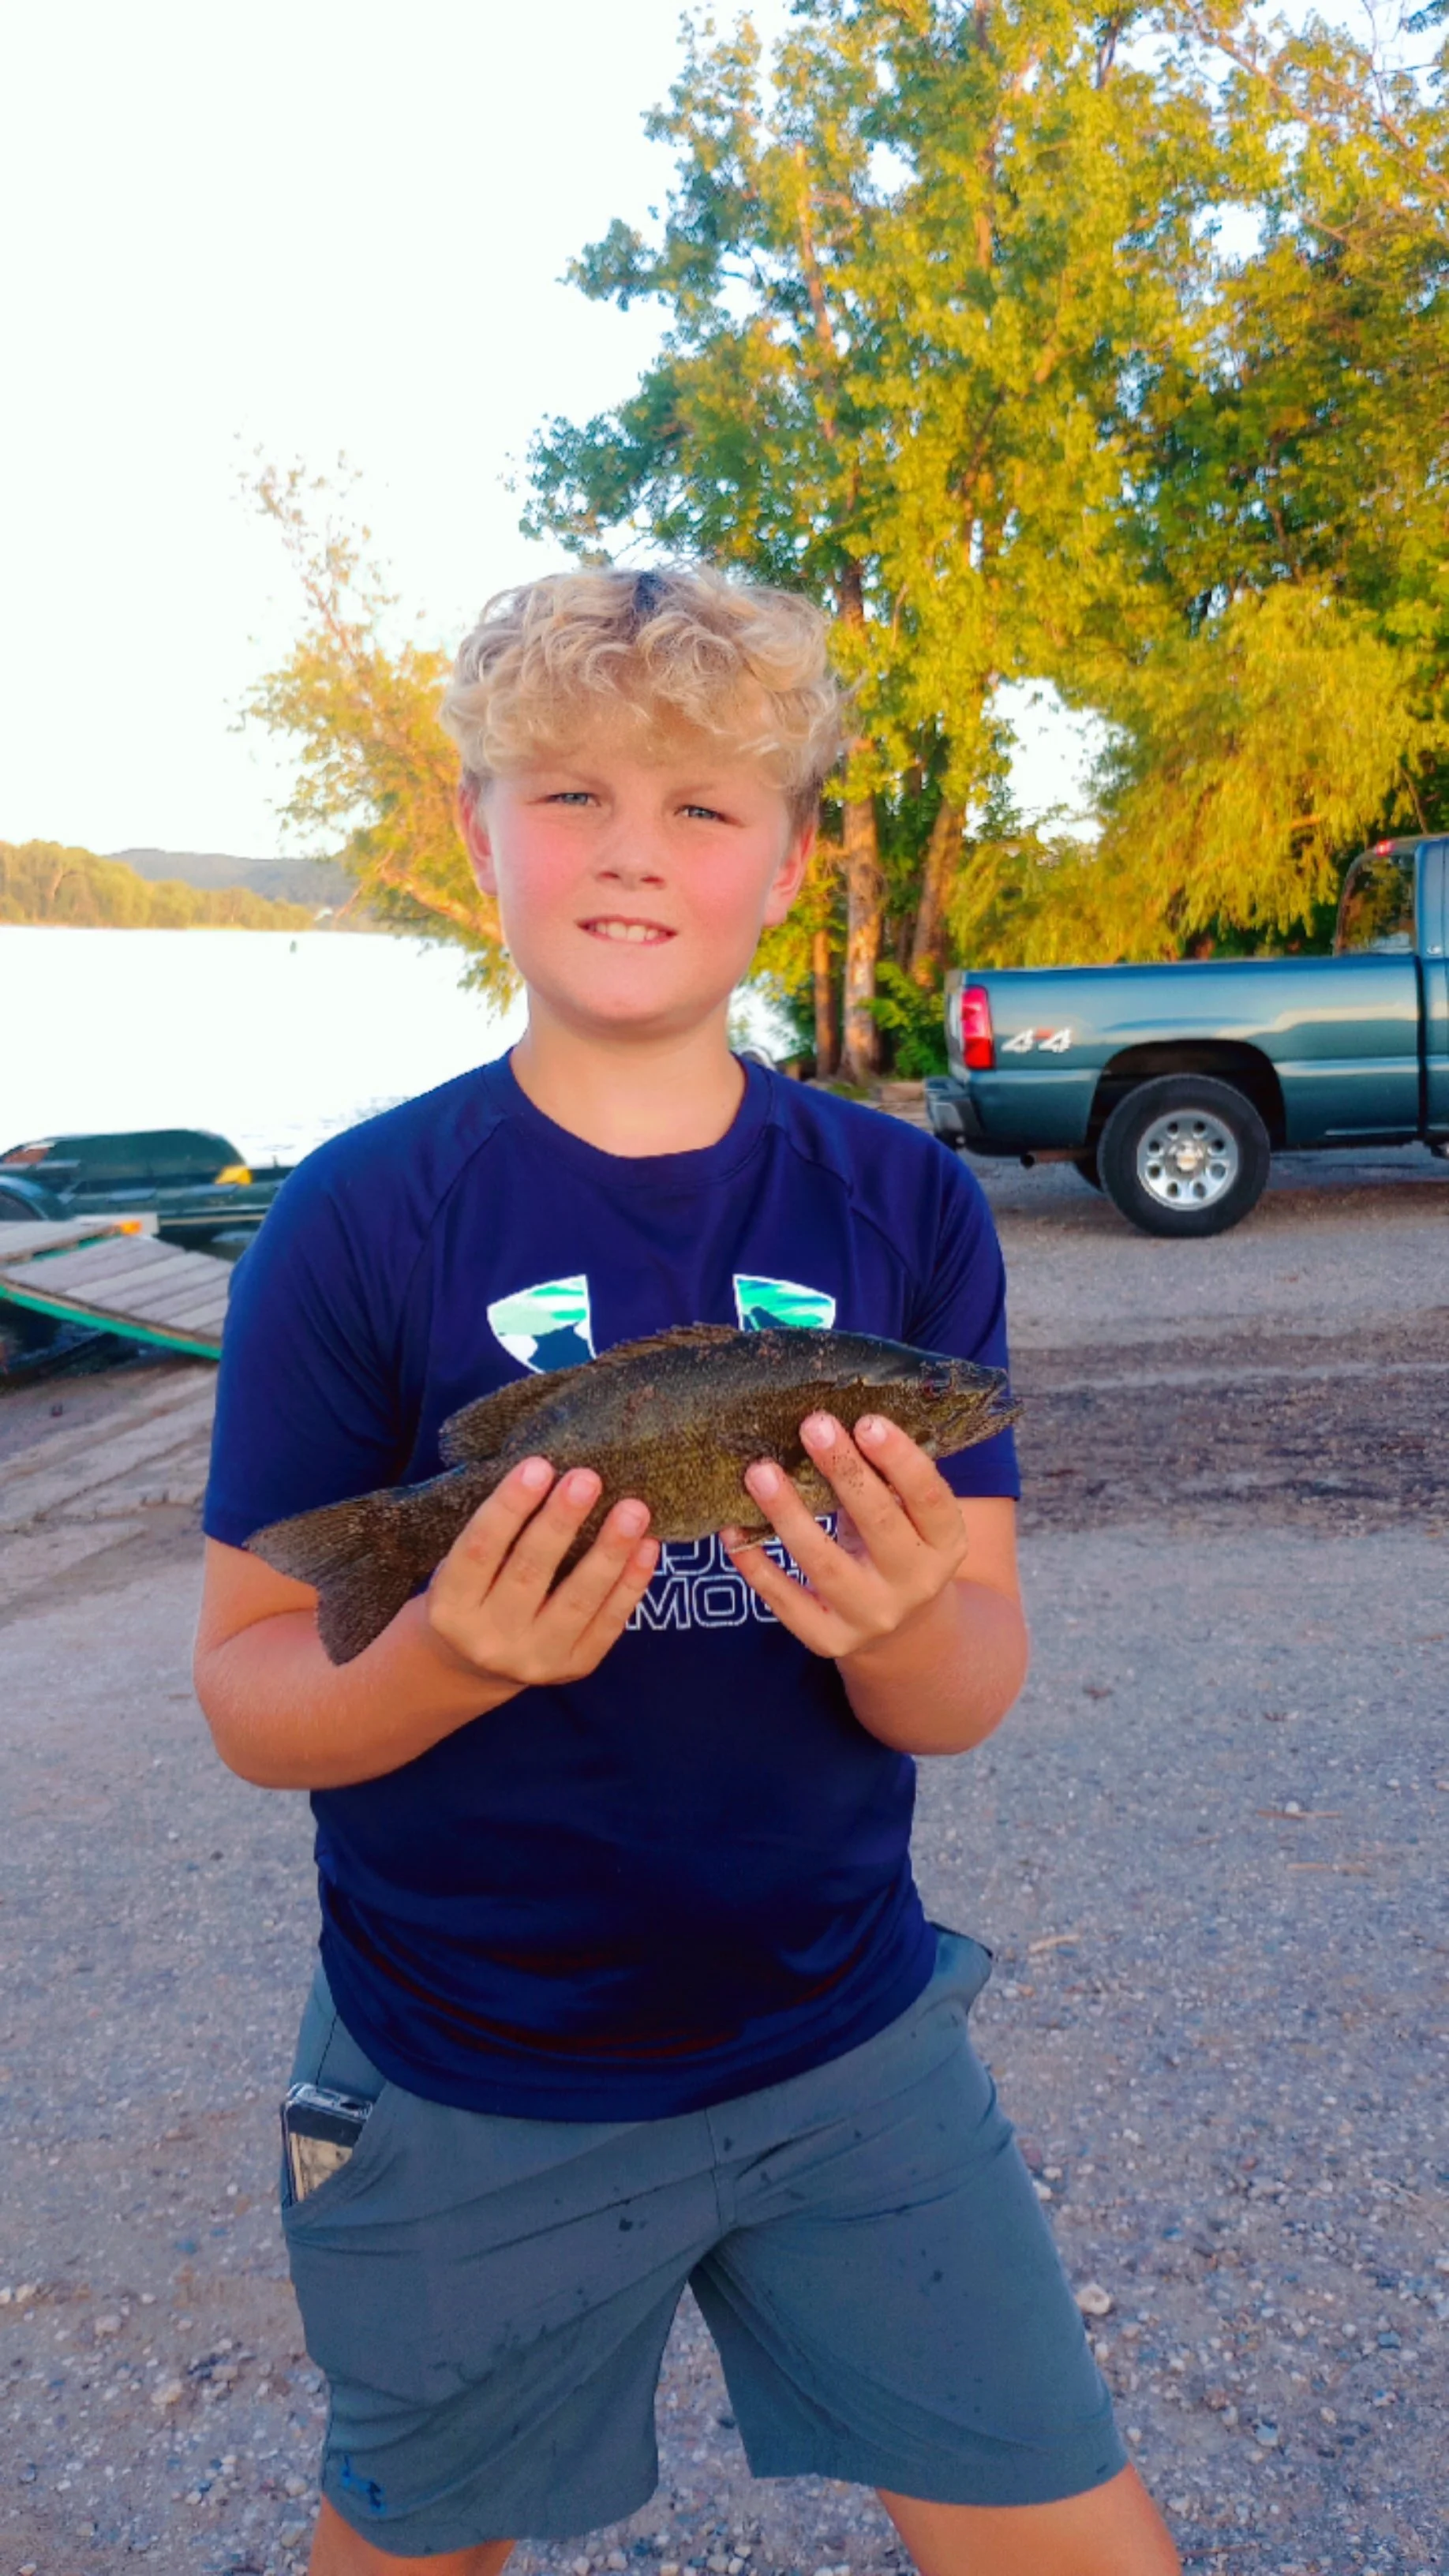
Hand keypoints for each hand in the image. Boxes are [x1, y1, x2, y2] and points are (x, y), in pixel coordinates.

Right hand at [426, 1458, 657, 1687]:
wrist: (477, 1666)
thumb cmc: (475, 1593)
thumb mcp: (462, 1567)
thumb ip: (497, 1533)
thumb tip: (553, 1476)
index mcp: (450, 1607)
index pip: (479, 1550)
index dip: (508, 1507)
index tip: (538, 1466)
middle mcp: (489, 1639)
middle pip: (529, 1574)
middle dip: (560, 1522)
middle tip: (586, 1478)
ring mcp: (535, 1659)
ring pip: (576, 1601)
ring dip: (608, 1551)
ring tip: (633, 1510)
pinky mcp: (575, 1668)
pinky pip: (608, 1624)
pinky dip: (631, 1584)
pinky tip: (647, 1547)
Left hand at [721, 1412, 967, 1661]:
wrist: (902, 1633)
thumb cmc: (897, 1548)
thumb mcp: (910, 1518)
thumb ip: (886, 1479)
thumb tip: (831, 1420)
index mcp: (945, 1544)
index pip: (929, 1499)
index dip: (901, 1460)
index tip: (867, 1422)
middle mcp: (914, 1583)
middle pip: (879, 1524)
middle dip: (844, 1472)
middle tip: (813, 1426)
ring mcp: (871, 1616)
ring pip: (825, 1564)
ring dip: (789, 1514)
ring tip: (760, 1472)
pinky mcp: (828, 1639)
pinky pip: (786, 1601)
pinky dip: (757, 1565)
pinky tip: (733, 1528)